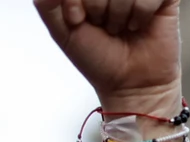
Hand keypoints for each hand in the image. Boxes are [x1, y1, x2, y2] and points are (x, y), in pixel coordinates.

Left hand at [34, 0, 181, 116]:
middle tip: (103, 26)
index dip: (76, 1)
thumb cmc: (99, 59)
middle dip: (97, 6)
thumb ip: (47, 4)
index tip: (77, 19)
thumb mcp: (63, 32)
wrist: (130, 85)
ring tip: (121, 27)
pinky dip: (141, 13)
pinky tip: (139, 25)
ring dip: (119, 13)